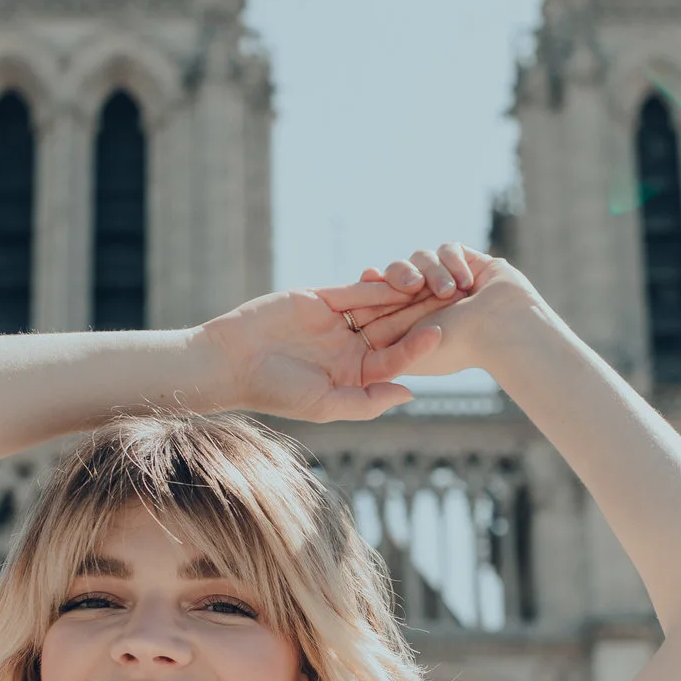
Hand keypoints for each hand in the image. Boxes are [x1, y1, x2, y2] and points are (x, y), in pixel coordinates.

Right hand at [190, 274, 453, 422]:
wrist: (231, 362)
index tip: (440, 332)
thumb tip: (412, 393)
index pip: (393, 359)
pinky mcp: (320, 299)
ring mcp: (335, 323)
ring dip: (403, 296)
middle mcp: (349, 348)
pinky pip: (354, 291)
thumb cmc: (276, 390)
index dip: (417, 346)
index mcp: (354, 375)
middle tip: (449, 300)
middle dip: (418, 315)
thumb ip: (369, 400)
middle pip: (392, 329)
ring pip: (378, 307)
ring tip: (431, 282)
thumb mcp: (327, 404)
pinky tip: (399, 276)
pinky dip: (375, 285)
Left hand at [340, 245, 554, 379]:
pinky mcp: (469, 264)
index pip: (382, 295)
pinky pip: (447, 248)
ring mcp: (449, 281)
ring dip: (434, 273)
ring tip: (451, 293)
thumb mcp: (408, 354)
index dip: (373, 284)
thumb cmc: (457, 347)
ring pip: (421, 257)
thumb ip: (381, 348)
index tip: (368, 277)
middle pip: (399, 272)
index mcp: (413, 321)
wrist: (503, 330)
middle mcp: (430, 300)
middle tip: (412, 286)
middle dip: (402, 275)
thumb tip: (355, 341)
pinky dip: (453, 262)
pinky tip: (466, 282)